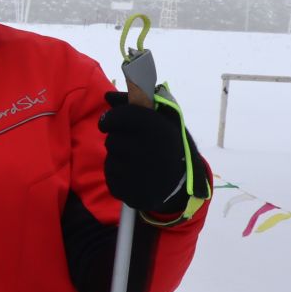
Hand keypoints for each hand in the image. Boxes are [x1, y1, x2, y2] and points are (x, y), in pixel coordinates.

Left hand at [99, 92, 192, 213]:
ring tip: (136, 160)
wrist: (183, 182)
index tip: (107, 122)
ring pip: (111, 160)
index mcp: (160, 132)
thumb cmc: (169, 145)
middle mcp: (151, 154)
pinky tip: (133, 175)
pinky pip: (110, 178)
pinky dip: (117, 175)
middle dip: (117, 140)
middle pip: (112, 141)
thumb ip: (135, 104)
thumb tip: (108, 96)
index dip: (111, 117)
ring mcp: (142, 177)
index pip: (125, 116)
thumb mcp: (162, 121)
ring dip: (117, 158)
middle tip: (130, 144)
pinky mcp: (133, 195)